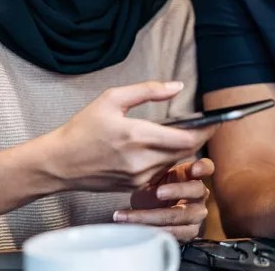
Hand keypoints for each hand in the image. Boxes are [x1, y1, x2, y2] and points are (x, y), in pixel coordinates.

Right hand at [42, 81, 216, 191]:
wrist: (58, 163)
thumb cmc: (82, 129)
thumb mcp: (111, 99)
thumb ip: (147, 91)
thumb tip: (177, 86)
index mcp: (137, 136)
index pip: (187, 139)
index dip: (206, 130)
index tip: (216, 121)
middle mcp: (141, 160)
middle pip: (186, 151)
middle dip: (197, 138)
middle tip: (202, 124)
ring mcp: (139, 177)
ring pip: (175, 162)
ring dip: (181, 149)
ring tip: (177, 134)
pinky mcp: (134, 186)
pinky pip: (161, 172)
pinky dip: (166, 159)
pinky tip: (157, 148)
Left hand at [118, 158, 214, 241]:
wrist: (145, 212)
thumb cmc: (151, 189)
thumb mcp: (154, 174)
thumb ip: (158, 164)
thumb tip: (149, 146)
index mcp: (192, 175)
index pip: (206, 167)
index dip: (203, 168)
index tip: (194, 169)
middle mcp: (199, 194)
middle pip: (196, 190)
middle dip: (177, 191)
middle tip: (157, 192)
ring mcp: (196, 214)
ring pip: (180, 216)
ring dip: (152, 216)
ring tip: (129, 216)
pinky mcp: (188, 232)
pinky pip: (174, 233)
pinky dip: (152, 231)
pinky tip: (134, 227)